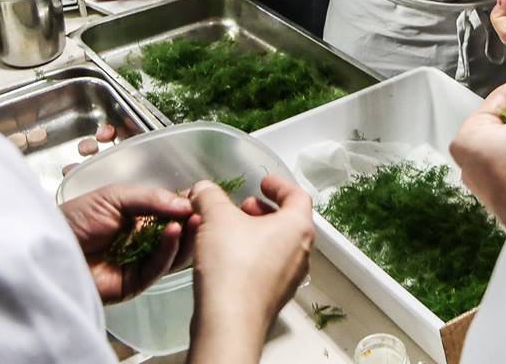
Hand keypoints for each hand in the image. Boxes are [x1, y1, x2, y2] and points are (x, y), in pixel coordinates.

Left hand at [60, 184, 195, 303]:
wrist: (46, 249)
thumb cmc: (76, 218)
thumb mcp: (116, 196)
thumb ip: (151, 199)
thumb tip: (185, 203)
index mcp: (141, 218)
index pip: (172, 212)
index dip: (188, 205)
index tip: (204, 196)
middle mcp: (143, 241)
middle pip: (178, 234)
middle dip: (192, 222)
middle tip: (204, 211)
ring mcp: (139, 263)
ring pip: (173, 254)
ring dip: (186, 237)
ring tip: (193, 220)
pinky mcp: (133, 284)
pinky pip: (157, 269)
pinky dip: (169, 251)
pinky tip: (175, 233)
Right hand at [190, 175, 313, 339]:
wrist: (229, 323)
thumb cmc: (232, 265)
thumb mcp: (216, 218)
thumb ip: (210, 197)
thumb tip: (203, 189)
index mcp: (298, 226)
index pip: (298, 195)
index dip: (280, 185)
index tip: (263, 183)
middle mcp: (301, 252)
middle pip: (290, 221)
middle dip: (265, 210)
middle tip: (244, 206)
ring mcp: (290, 278)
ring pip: (279, 245)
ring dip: (257, 234)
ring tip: (231, 231)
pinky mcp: (275, 298)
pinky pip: (269, 268)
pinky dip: (254, 256)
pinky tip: (227, 259)